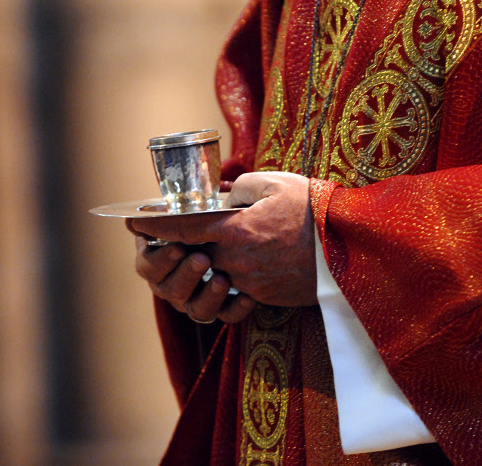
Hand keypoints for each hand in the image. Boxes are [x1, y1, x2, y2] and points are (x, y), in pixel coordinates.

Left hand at [128, 171, 316, 321]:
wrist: (350, 249)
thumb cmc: (314, 210)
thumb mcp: (276, 184)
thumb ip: (241, 188)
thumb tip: (223, 196)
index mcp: (234, 231)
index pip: (180, 229)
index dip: (152, 225)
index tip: (131, 220)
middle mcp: (235, 261)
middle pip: (194, 254)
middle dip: (184, 243)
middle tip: (183, 228)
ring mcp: (249, 283)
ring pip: (215, 272)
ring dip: (212, 259)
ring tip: (224, 243)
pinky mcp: (264, 297)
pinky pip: (238, 287)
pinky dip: (235, 272)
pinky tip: (251, 257)